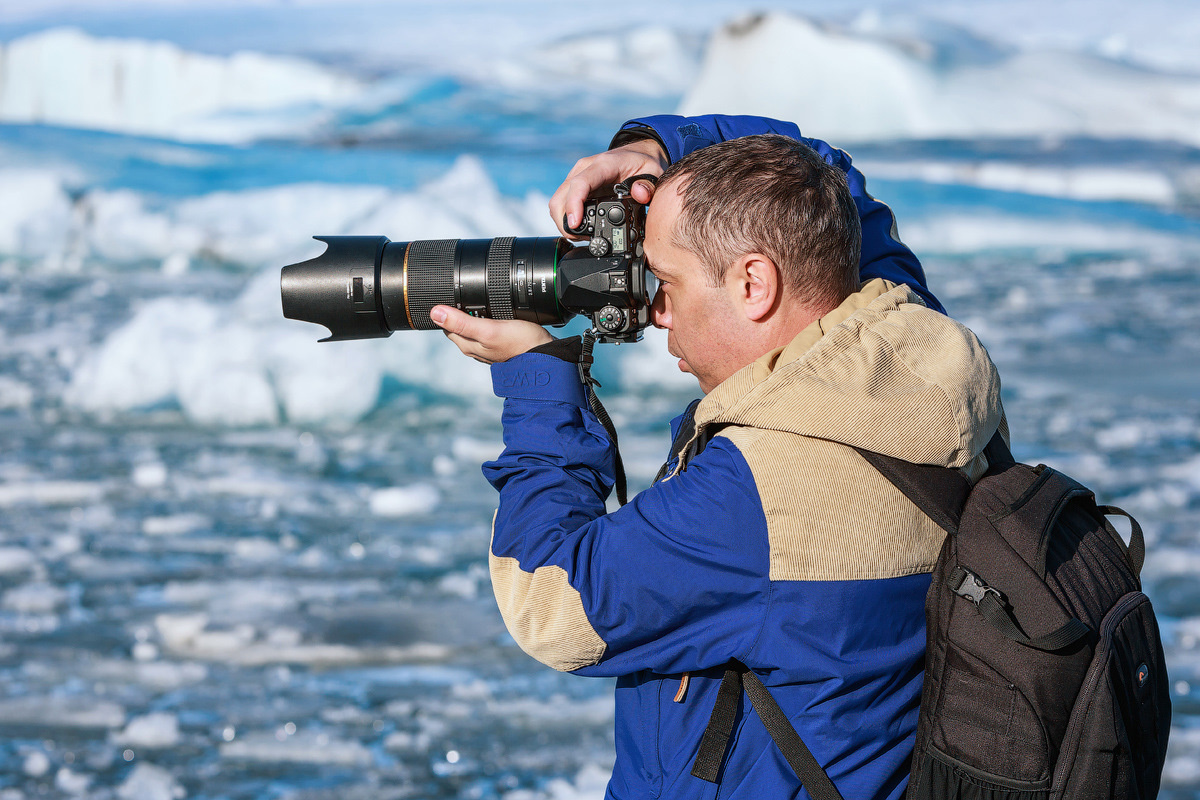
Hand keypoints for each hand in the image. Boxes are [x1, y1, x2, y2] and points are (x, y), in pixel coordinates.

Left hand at [430, 305, 552, 363]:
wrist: (545, 355)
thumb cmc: (520, 344)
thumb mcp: (488, 330)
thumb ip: (462, 322)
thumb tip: (435, 312)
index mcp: (466, 344)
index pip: (446, 324)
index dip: (446, 309)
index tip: (451, 294)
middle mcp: (474, 347)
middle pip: (459, 324)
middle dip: (459, 310)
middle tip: (467, 293)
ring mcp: (488, 346)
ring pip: (473, 326)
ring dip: (474, 313)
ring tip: (482, 299)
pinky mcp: (501, 342)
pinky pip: (487, 328)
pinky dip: (487, 318)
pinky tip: (496, 311)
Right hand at [550, 138, 667, 237]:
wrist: (637, 153)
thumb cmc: (644, 162)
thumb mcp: (653, 171)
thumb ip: (648, 185)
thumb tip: (639, 195)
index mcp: (603, 165)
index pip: (580, 184)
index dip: (574, 205)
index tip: (575, 224)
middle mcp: (584, 169)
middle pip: (561, 196)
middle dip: (566, 222)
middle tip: (582, 238)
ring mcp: (577, 176)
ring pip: (557, 202)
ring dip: (564, 222)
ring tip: (582, 236)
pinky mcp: (576, 185)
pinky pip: (563, 202)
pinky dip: (567, 218)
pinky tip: (581, 227)